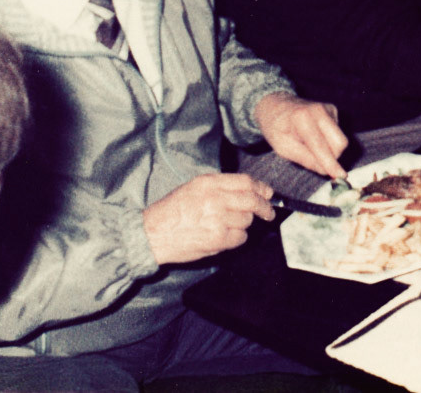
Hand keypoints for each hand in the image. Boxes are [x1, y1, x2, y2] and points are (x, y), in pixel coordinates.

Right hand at [143, 173, 273, 265]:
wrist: (151, 235)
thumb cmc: (170, 212)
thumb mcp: (192, 188)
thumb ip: (219, 187)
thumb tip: (249, 190)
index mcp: (208, 183)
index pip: (245, 182)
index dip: (261, 188)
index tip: (267, 194)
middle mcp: (215, 199)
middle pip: (252, 201)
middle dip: (265, 208)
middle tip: (269, 213)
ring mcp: (218, 219)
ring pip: (247, 220)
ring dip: (243, 224)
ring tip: (228, 226)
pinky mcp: (218, 238)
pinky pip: (240, 237)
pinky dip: (237, 238)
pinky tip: (224, 237)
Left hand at [255, 92, 347, 179]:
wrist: (276, 105)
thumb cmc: (276, 127)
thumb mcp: (282, 147)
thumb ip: (304, 158)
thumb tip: (325, 170)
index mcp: (302, 118)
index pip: (320, 145)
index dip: (330, 163)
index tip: (340, 176)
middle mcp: (319, 110)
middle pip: (339, 143)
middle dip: (333, 158)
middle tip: (316, 162)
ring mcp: (328, 109)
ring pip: (341, 140)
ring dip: (331, 150)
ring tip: (311, 146)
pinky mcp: (334, 110)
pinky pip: (338, 134)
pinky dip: (329, 141)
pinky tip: (315, 136)